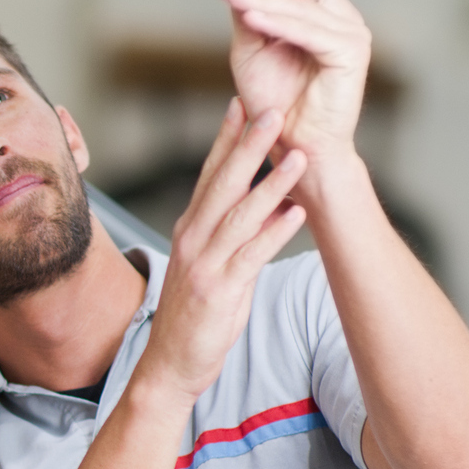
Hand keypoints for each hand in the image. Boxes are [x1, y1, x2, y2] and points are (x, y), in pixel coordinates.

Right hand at [134, 100, 309, 402]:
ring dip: (272, 183)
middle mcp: (193, 239)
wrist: (170, 364)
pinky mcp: (219, 291)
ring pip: (240, 215)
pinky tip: (295, 214)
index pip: (208, 174)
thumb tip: (269, 202)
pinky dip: (273, 233)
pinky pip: (250, 256)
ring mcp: (204, 264)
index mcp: (190, 229)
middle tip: (271, 111)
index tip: (242, 104)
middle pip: (223, 184)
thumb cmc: (194, 315)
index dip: (226, 138)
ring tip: (298, 157)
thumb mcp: (209, 265)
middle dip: (248, 145)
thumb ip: (233, 232)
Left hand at [222, 0, 371, 160]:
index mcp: (322, 11)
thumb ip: (248, 13)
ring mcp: (351, 32)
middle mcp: (341, 17)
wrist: (293, 145)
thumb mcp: (251, 49)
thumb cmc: (275, 102)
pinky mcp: (351, 53)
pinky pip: (311, 29)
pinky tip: (251, 18)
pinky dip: (278, 21)